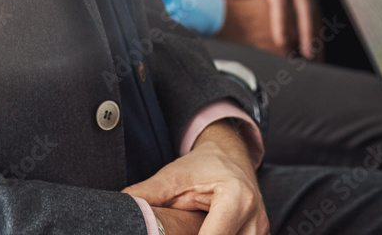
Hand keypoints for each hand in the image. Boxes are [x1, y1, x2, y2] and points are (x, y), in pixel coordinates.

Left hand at [124, 122, 268, 234]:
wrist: (229, 155)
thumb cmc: (202, 165)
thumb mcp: (172, 177)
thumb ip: (147, 194)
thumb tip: (120, 202)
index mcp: (235, 197)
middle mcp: (255, 216)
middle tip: (177, 232)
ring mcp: (261, 229)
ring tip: (189, 231)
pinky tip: (202, 232)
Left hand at [219, 0, 317, 57]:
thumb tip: (219, 4)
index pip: (280, 0)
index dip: (281, 21)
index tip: (282, 41)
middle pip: (304, 8)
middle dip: (307, 34)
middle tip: (307, 58)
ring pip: (315, 10)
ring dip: (317, 34)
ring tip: (316, 58)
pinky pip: (316, 7)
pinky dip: (319, 26)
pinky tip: (318, 43)